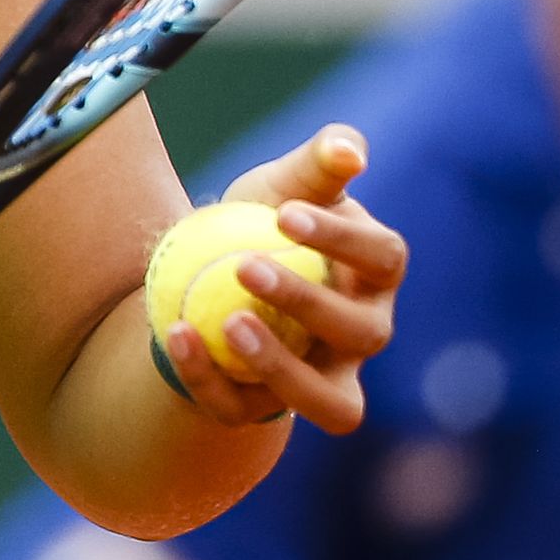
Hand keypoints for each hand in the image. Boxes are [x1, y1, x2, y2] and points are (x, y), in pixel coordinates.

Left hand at [156, 123, 405, 433]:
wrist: (210, 278)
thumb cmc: (262, 225)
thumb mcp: (284, 186)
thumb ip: (318, 164)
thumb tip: (349, 150)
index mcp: (375, 275)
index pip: (383, 258)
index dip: (343, 241)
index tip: (284, 214)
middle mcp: (364, 335)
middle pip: (362, 333)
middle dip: (309, 302)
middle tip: (246, 267)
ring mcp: (324, 381)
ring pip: (329, 403)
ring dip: (282, 368)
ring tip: (229, 321)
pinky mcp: (268, 410)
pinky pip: (244, 408)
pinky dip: (208, 377)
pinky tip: (175, 333)